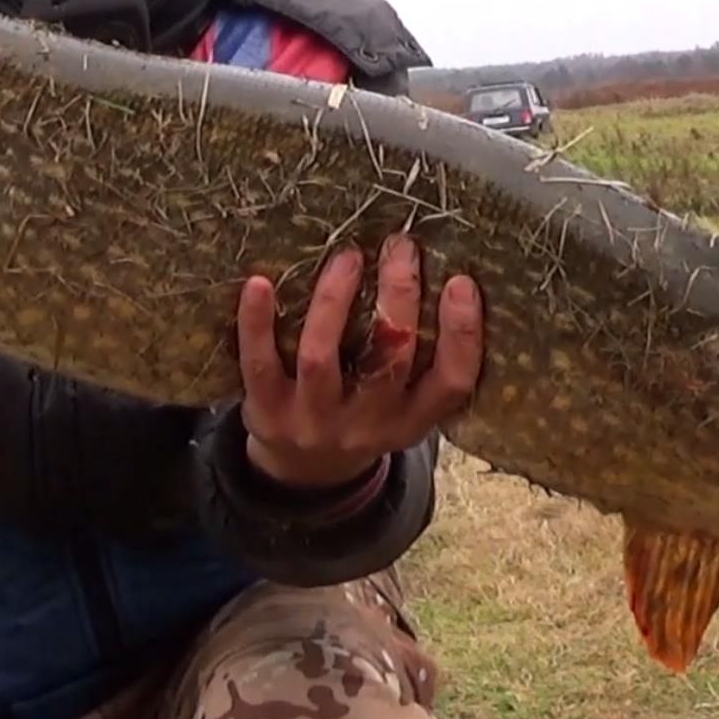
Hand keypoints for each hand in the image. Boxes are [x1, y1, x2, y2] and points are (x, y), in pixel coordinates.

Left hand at [236, 234, 482, 489]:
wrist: (301, 473)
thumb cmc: (363, 415)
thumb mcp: (403, 405)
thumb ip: (422, 356)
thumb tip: (440, 269)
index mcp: (411, 420)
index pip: (450, 383)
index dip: (462, 334)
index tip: (461, 281)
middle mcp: (367, 424)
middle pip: (389, 361)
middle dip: (398, 297)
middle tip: (400, 246)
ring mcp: (313, 421)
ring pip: (321, 358)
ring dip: (334, 300)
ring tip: (347, 257)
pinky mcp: (266, 412)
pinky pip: (260, 363)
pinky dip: (257, 322)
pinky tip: (260, 282)